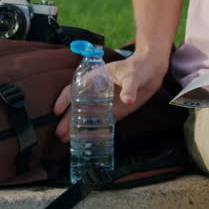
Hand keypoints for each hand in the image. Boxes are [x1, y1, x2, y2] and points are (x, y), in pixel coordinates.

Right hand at [54, 52, 168, 142]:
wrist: (152, 72)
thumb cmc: (139, 68)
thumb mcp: (132, 76)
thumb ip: (129, 88)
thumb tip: (128, 100)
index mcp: (95, 79)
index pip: (74, 89)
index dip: (64, 100)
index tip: (56, 111)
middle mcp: (96, 92)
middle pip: (77, 106)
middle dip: (67, 120)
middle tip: (59, 133)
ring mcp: (104, 103)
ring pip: (86, 116)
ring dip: (76, 127)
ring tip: (65, 139)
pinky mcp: (114, 112)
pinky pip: (100, 123)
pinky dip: (92, 131)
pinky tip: (85, 140)